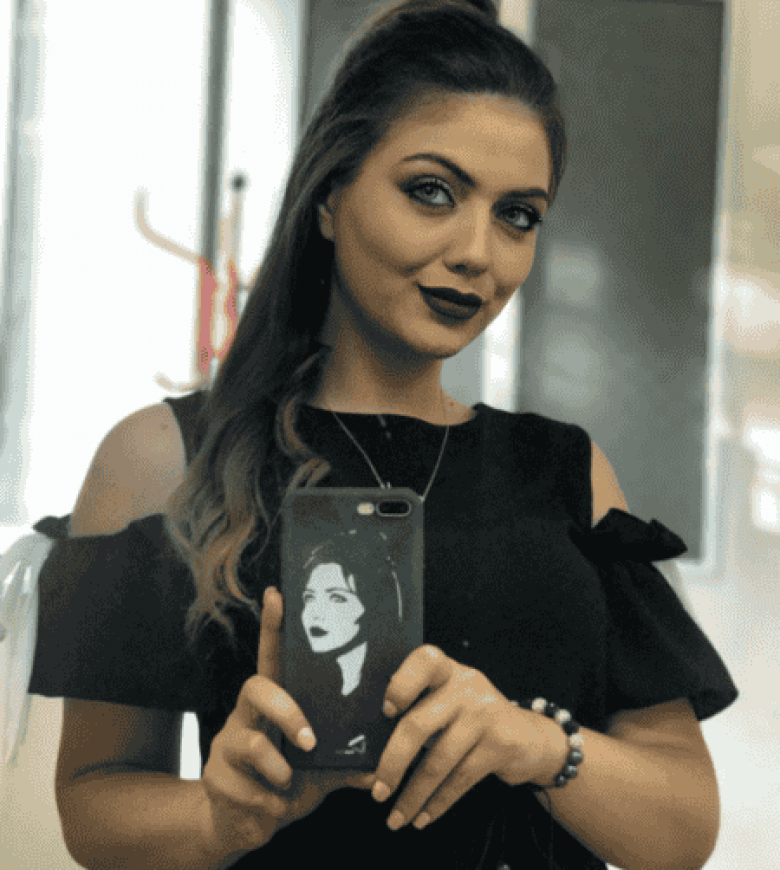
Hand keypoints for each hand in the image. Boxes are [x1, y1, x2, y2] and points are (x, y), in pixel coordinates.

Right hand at [199, 586, 374, 857]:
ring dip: (280, 771)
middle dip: (286, 712)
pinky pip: (247, 789)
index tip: (277, 593)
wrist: (243, 825)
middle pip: (255, 687)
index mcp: (274, 703)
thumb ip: (346, 763)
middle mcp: (246, 714)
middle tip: (311, 741)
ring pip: (250, 743)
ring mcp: (226, 743)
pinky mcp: (214, 777)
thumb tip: (382, 767)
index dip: (274, 626)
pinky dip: (269, 805)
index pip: (272, 656)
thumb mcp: (320, 770)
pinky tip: (273, 808)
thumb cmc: (286, 782)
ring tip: (290, 786)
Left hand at [369, 646, 552, 831]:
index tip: (384, 712)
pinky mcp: (500, 745)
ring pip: (438, 761)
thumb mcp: (450, 702)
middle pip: (418, 725)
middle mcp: (466, 688)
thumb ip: (418, 713)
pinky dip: (437, 803)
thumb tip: (370, 756)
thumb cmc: (473, 719)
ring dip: (413, 796)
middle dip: (392, 764)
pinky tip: (424, 816)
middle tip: (378, 791)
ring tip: (397, 817)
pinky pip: (460, 780)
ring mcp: (485, 715)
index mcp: (447, 671)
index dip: (401, 684)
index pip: (424, 661)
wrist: (529, 738)